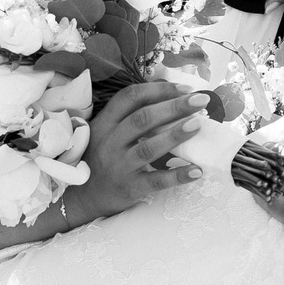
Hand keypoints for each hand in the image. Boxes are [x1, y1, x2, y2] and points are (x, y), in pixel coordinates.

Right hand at [72, 81, 208, 219]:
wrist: (82, 196)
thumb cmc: (101, 157)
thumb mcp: (106, 131)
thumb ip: (129, 112)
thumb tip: (166, 89)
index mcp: (105, 123)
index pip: (131, 98)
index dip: (158, 90)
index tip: (184, 88)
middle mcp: (110, 142)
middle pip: (143, 119)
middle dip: (174, 107)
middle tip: (200, 100)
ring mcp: (120, 166)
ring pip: (148, 148)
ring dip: (175, 134)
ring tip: (199, 124)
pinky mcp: (130, 188)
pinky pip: (156, 181)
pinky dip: (177, 176)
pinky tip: (197, 170)